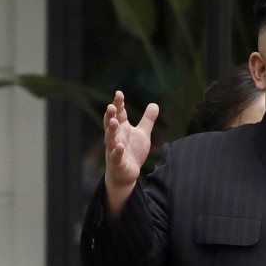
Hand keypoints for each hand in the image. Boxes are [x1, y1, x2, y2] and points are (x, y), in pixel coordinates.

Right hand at [103, 91, 157, 217]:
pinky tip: (119, 146)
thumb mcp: (142, 134)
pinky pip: (116, 156)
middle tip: (111, 106)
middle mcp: (116, 137)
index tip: (119, 93)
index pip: (119, 114)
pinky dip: (117, 151)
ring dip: (111, 131)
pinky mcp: (117, 162)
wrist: (127, 172)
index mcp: (122, 129)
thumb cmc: (132, 151)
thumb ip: (147, 120)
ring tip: (114, 122)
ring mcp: (114, 149)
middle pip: (111, 124)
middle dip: (111, 115)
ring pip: (110, 139)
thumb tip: (154, 104)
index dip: (118, 104)